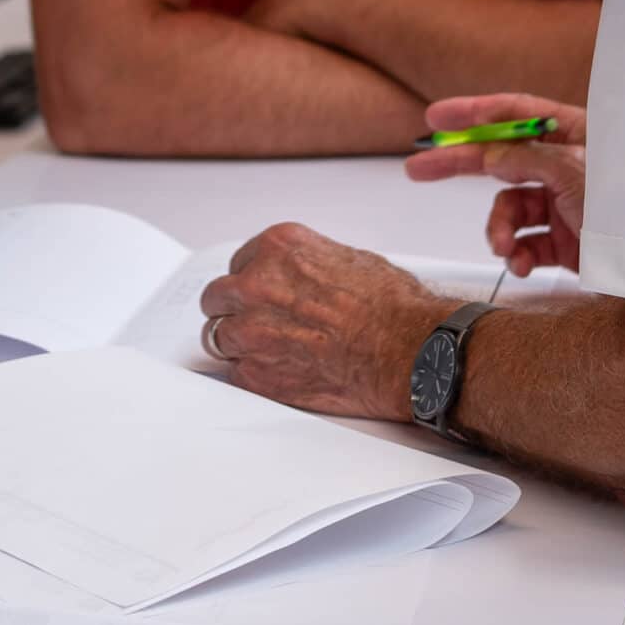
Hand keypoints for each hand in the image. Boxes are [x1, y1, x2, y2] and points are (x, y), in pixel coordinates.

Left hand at [200, 223, 458, 418]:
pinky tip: (280, 373)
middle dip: (235, 310)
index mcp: (279, 249)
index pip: (240, 263)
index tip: (261, 294)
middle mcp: (257, 285)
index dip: (252, 282)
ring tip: (270, 351)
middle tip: (258, 323)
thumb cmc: (393, 309)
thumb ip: (311, 267)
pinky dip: (253, 375)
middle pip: (218, 297)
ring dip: (238, 344)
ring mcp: (252, 331)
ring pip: (217, 336)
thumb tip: (306, 278)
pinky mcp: (256, 374)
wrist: (408, 350)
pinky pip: (235, 374)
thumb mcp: (351, 260)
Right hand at [405, 93, 586, 275]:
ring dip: (499, 230)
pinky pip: (524, 245)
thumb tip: (490, 155)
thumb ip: (528, 160)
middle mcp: (567, 168)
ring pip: (509, 211)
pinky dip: (518, 255)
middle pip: (502, 160)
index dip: (476, 114)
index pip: (518, 116)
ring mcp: (563, 206)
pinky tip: (522, 264)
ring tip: (503, 247)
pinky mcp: (563, 243)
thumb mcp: (577, 173)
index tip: (437, 117)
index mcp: (578, 137)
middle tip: (418, 168)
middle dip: (461, 167)